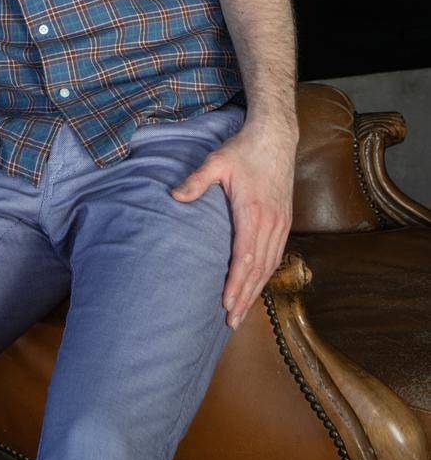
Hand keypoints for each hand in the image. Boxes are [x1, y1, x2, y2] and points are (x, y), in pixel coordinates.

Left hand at [170, 118, 297, 328]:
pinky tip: (257, 286)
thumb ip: (196, 181)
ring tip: (241, 311)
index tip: (226, 303)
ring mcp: (281, 223)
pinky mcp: (285, 221)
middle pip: (258, 269)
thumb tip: (174, 196)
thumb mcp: (216, 161)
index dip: (236, 284)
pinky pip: (276, 255)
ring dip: (256, 290)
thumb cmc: (244, 150)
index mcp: (253, 212)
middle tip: (231, 321)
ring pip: (269, 265)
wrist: (276, 138)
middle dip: (245, 297)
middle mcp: (271, 223)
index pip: (245, 258)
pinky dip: (266, 275)